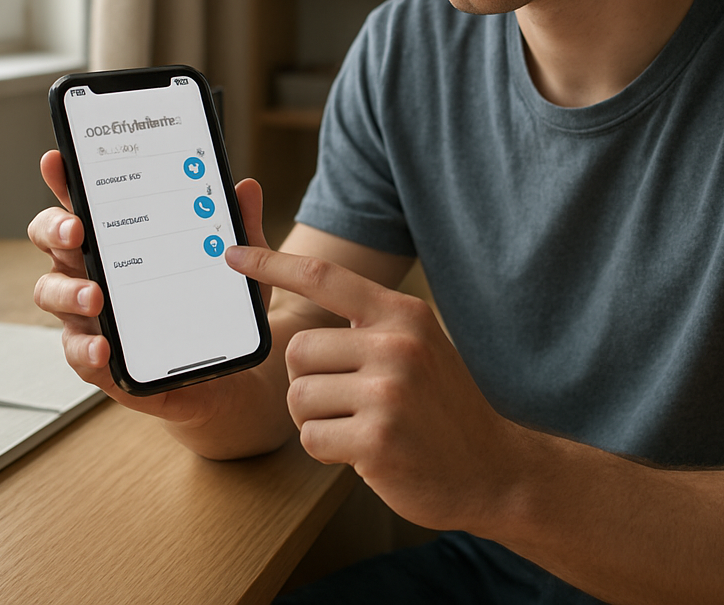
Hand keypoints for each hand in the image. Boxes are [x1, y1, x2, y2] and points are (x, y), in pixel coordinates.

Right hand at [29, 151, 283, 447]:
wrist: (225, 372)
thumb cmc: (214, 305)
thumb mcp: (235, 265)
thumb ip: (238, 227)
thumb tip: (246, 187)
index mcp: (119, 239)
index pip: (85, 203)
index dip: (65, 181)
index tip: (57, 160)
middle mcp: (94, 271)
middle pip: (52, 242)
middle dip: (56, 230)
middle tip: (78, 230)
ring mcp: (91, 316)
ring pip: (53, 295)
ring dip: (69, 292)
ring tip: (95, 296)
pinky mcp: (101, 360)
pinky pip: (78, 353)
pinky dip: (86, 349)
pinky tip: (103, 347)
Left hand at [226, 244, 520, 531]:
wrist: (490, 468)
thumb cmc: (441, 406)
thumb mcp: (417, 345)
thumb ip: (370, 323)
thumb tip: (307, 294)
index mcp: (402, 314)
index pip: (324, 277)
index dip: (272, 264)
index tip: (233, 254)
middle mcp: (397, 344)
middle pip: (298, 350)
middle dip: (308, 381)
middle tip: (346, 400)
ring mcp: (389, 392)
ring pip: (299, 397)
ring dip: (316, 419)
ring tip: (358, 425)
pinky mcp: (377, 440)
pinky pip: (311, 438)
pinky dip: (326, 449)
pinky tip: (363, 451)